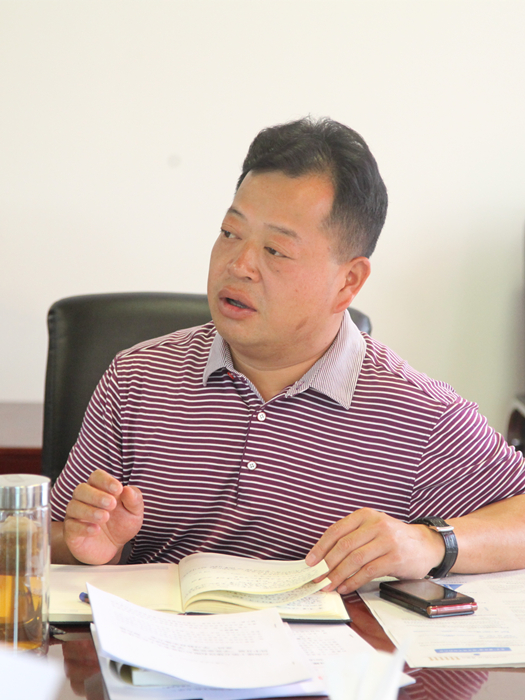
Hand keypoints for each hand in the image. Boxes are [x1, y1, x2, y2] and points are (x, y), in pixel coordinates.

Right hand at [63, 469, 143, 564]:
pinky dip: (83, 527)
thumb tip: (128, 489)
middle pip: (81, 489)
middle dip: (96, 495)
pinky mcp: (71, 532)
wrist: (113, 548)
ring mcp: (75, 515)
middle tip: (111, 504)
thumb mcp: (134, 513)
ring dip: (89, 511)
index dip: (106, 480)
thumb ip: (134, 500)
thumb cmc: (121, 525)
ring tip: (105, 517)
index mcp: (99, 489)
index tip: (118, 489)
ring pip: (73, 506)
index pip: (96, 476)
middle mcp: (84, 499)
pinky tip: (96, 530)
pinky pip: (70, 526)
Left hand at [305, 508, 444, 592]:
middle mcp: (375, 525)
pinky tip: (346, 587)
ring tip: (329, 585)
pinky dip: (354, 581)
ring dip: (338, 575)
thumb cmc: (394, 538)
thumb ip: (352, 537)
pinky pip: (368, 571)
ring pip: (354, 560)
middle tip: (317, 578)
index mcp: (365, 515)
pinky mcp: (395, 558)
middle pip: (344, 546)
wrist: (426, 544)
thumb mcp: (373, 528)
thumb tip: (324, 557)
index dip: (320, 547)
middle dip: (327, 564)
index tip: (310, 562)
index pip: (336, 531)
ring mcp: (386, 541)